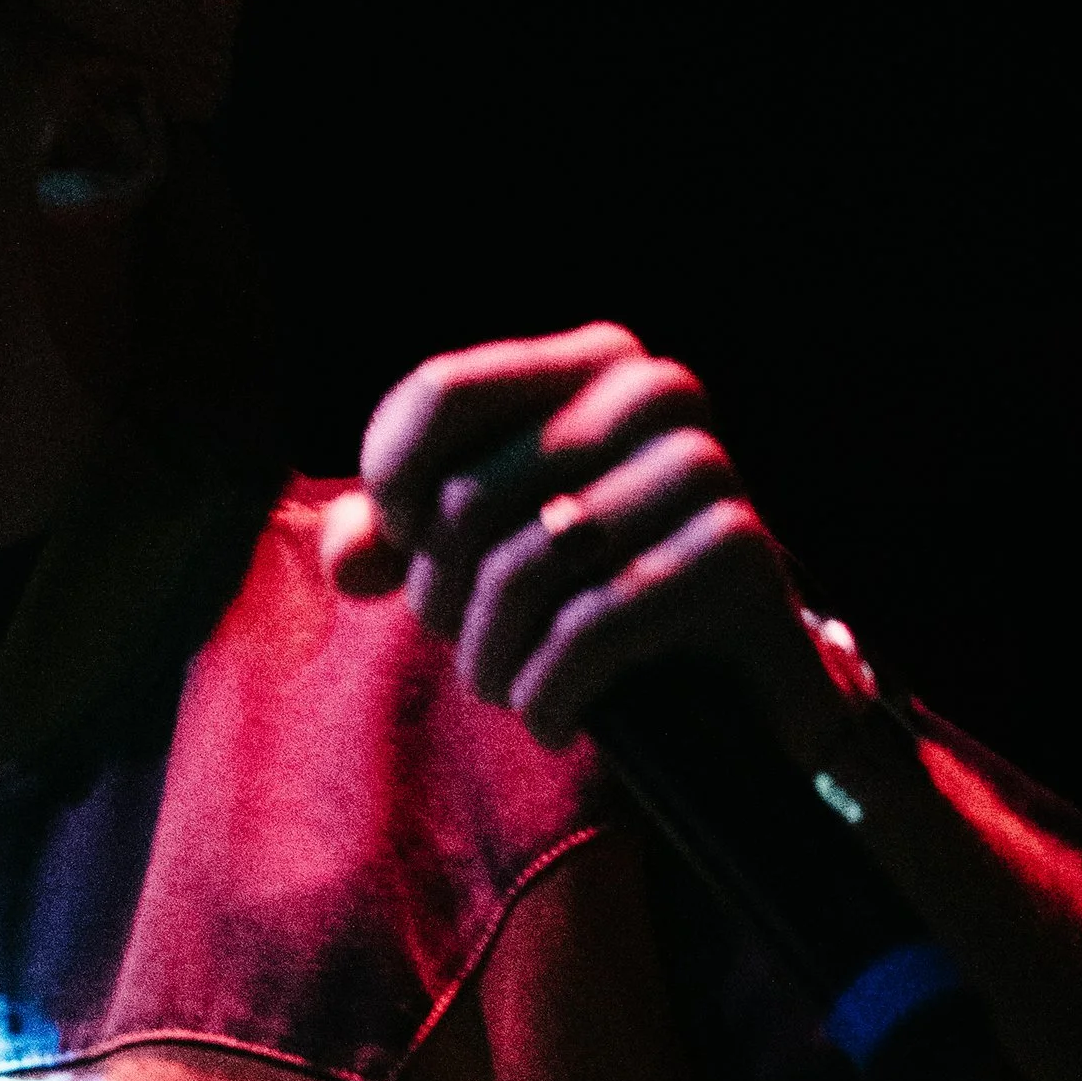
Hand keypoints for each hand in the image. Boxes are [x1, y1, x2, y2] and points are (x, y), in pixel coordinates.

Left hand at [320, 321, 840, 753]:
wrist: (733, 676)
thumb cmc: (588, 589)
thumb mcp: (481, 547)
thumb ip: (392, 533)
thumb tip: (345, 557)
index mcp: (592, 361)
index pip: (440, 394)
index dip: (393, 488)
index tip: (405, 553)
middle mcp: (655, 393)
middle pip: (469, 498)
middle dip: (441, 594)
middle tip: (465, 644)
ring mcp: (704, 467)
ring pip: (524, 569)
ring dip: (490, 656)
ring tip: (501, 687)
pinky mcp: (736, 554)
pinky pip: (592, 628)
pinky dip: (549, 692)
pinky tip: (550, 719)